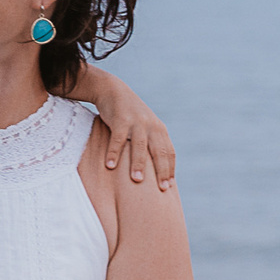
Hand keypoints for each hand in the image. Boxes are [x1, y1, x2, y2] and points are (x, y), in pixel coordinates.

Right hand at [71, 67, 174, 189]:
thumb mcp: (143, 127)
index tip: (168, 187)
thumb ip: (149, 143)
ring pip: (140, 146)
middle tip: (161, 189)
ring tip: (136, 180)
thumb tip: (151, 170)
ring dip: (138, 163)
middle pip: (159, 151)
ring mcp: (137, 122)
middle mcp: (152, 126)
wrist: (113, 91)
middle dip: (161, 171)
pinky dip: (114, 152)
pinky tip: (110, 165)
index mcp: (159, 130)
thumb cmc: (127, 115)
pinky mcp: (121, 119)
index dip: (169, 170)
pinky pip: (118, 139)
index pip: (168, 153)